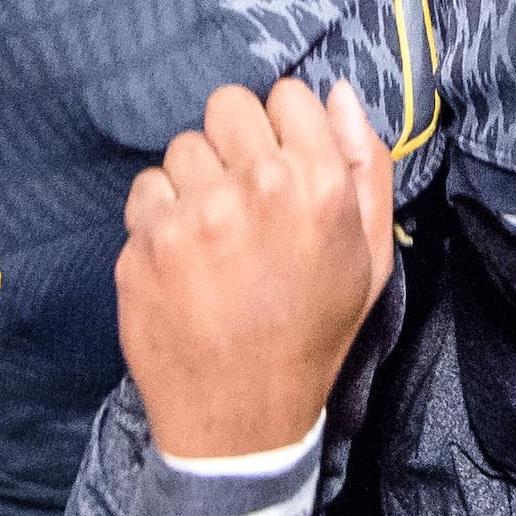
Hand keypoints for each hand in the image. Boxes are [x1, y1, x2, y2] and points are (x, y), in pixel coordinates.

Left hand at [119, 78, 394, 459]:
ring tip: (212, 237)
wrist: (241, 421)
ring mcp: (195, 214)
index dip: (283, 128)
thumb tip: (339, 94)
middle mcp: (257, 188)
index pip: (288, 94)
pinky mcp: (145, 242)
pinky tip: (181, 258)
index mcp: (319, 186)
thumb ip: (364, 167)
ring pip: (183, 148)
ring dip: (195, 181)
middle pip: (228, 105)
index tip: (279, 166)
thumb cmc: (311, 334)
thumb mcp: (369, 259)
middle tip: (241, 196)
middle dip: (234, 142)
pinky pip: (146, 189)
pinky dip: (158, 216)